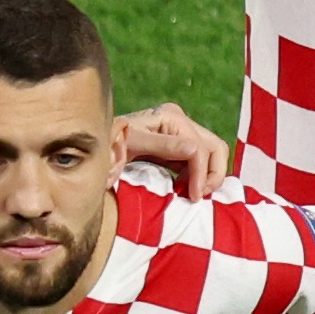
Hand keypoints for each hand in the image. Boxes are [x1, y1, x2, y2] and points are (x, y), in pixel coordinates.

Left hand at [114, 102, 235, 198]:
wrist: (99, 144)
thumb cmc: (111, 142)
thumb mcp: (134, 144)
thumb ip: (163, 146)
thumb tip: (194, 151)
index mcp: (172, 117)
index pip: (200, 148)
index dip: (201, 174)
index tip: (194, 197)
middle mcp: (180, 121)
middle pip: (215, 147)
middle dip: (212, 174)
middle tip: (199, 196)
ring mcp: (180, 132)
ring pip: (212, 154)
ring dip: (207, 176)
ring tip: (192, 194)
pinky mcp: (177, 145)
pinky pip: (199, 161)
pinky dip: (198, 176)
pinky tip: (185, 188)